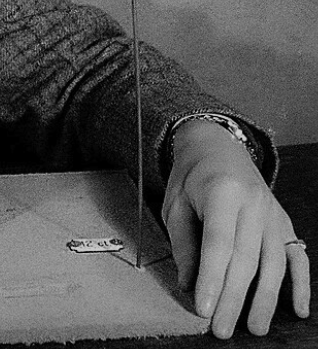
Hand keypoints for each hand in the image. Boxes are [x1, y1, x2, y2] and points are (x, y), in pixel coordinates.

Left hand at [162, 119, 309, 338]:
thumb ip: (183, 243)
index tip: (203, 309)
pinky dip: (300, 284)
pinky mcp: (284, 223)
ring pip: (273, 263)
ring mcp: (273, 214)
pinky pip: (297, 256)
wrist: (216, 146)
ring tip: (254, 327)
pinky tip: (298, 309)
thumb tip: (189, 285)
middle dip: (234, 298)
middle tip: (222, 330)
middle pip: (246, 258)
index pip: (218, 242)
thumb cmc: (191, 177)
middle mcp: (253, 204)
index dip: (212, 278)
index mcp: (222, 193)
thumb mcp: (175, 203)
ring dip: (265, 299)